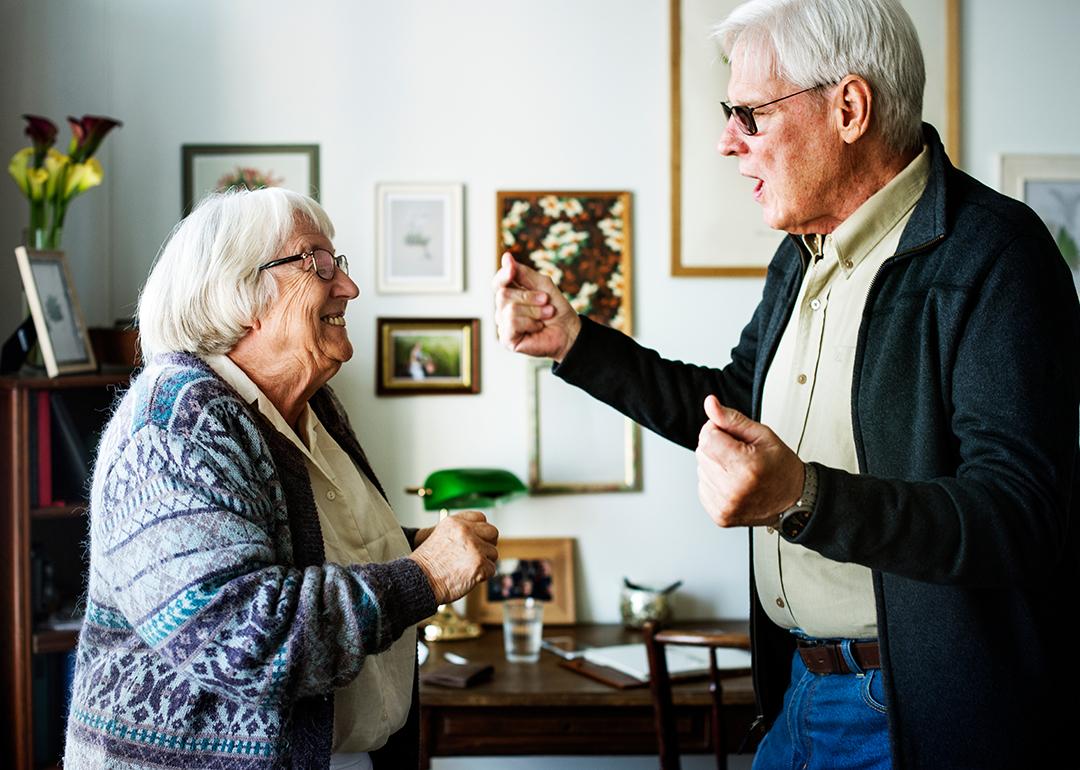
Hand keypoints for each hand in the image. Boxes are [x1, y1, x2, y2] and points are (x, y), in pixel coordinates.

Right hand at [408, 511, 498, 603]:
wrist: (420, 581)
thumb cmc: (428, 564)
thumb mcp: (440, 536)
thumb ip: (459, 531)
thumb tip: (480, 535)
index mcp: (455, 522)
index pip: (481, 518)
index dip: (481, 530)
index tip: (477, 539)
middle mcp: (465, 531)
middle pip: (492, 532)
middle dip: (488, 544)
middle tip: (477, 555)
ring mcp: (474, 547)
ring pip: (493, 553)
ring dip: (484, 562)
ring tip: (467, 568)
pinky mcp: (479, 564)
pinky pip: (492, 569)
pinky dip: (483, 576)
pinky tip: (469, 577)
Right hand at [492, 253, 580, 361]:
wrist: (569, 331)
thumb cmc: (556, 308)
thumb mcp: (542, 284)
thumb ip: (523, 273)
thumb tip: (506, 257)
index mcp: (510, 295)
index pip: (497, 283)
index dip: (503, 275)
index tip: (512, 269)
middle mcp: (503, 310)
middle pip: (503, 294)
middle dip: (529, 296)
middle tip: (546, 301)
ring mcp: (504, 325)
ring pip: (510, 309)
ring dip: (534, 311)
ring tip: (546, 315)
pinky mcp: (506, 340)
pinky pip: (512, 323)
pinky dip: (530, 323)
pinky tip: (538, 327)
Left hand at [696, 396, 804, 527]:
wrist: (793, 501)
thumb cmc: (781, 467)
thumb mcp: (762, 435)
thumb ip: (732, 419)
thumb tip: (710, 404)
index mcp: (746, 467)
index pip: (707, 437)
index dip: (717, 430)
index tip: (731, 435)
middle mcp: (733, 490)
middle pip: (701, 452)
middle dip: (716, 447)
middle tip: (739, 453)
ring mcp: (725, 506)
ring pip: (700, 469)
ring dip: (714, 465)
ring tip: (738, 469)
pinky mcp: (719, 515)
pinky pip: (702, 487)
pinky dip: (714, 481)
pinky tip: (733, 482)